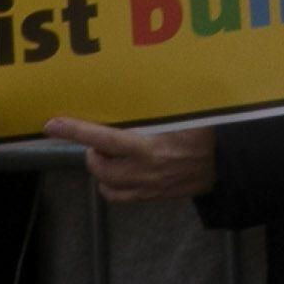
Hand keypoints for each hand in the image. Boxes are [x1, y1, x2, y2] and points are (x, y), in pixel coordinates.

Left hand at [46, 115, 217, 206]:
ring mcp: (146, 187)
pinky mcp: (150, 197)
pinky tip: (122, 173)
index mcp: (150, 146)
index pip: (103, 138)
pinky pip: (118, 196)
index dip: (76, 130)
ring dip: (102, 169)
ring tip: (112, 156)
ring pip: (104, 183)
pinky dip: (112, 184)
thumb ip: (160, 108)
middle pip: (98, 164)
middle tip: (102, 140)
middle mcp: (143, 170)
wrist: (229, 163)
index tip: (53, 124)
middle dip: (94, 151)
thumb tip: (143, 86)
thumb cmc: (210, 133)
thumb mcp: (186, 114)